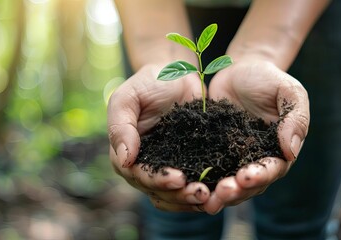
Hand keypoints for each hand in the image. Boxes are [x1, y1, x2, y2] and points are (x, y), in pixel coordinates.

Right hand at [107, 64, 212, 211]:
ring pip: (175, 196)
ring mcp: (166, 167)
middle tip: (200, 193)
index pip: (138, 176)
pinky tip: (219, 191)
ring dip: (191, 200)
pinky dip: (205, 192)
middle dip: (178, 196)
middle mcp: (144, 166)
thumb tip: (124, 159)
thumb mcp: (128, 97)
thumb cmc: (148, 82)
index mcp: (126, 154)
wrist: (176, 74)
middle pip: (157, 192)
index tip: (178, 178)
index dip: (156, 181)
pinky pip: (193, 185)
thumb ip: (120, 125)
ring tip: (211, 197)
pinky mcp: (188, 164)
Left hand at [201, 59, 309, 212]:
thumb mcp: (288, 91)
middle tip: (222, 192)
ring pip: (227, 183)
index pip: (272, 170)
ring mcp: (232, 158)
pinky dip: (199, 180)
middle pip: (248, 184)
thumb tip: (291, 151)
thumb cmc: (268, 78)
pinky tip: (187, 185)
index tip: (246, 176)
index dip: (261, 176)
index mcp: (277, 150)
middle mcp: (255, 159)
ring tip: (205, 197)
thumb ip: (295, 118)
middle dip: (237, 191)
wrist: (239, 70)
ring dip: (217, 193)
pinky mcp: (212, 152)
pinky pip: (206, 170)